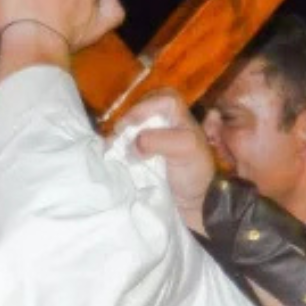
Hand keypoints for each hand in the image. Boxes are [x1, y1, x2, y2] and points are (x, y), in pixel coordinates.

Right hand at [116, 89, 218, 232]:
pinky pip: (128, 144)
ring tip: (111, 147)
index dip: (146, 106)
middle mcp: (167, 127)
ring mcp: (154, 143)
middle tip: (118, 135)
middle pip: (144, 111)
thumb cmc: (195, 175)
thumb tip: (134, 142)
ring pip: (133, 127)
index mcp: (181, 120)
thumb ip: (162, 140)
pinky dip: (117, 147)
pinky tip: (111, 155)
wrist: (193, 205)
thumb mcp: (186, 150)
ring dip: (120, 135)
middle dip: (129, 120)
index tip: (131, 123)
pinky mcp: (144, 158)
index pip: (164, 100)